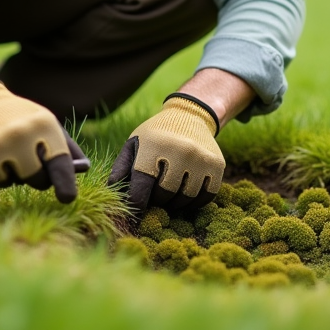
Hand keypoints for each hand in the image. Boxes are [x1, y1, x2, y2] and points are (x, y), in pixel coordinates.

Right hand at [0, 79, 82, 202]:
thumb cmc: (24, 118)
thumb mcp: (48, 124)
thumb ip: (68, 148)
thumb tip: (83, 169)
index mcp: (45, 124)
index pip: (59, 161)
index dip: (65, 182)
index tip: (68, 197)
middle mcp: (23, 133)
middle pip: (39, 179)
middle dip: (39, 178)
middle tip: (31, 163)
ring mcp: (1, 143)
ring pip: (18, 182)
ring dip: (17, 177)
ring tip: (12, 155)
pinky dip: (0, 177)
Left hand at [107, 93, 223, 212]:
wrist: (189, 116)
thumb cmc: (155, 135)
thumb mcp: (133, 145)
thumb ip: (121, 170)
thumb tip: (112, 195)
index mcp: (154, 147)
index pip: (141, 188)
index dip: (136, 205)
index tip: (135, 214)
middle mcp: (179, 151)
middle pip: (164, 195)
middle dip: (157, 199)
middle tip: (155, 194)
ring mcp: (201, 158)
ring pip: (185, 199)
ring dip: (175, 202)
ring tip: (170, 192)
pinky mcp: (217, 165)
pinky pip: (205, 197)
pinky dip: (194, 202)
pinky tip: (186, 192)